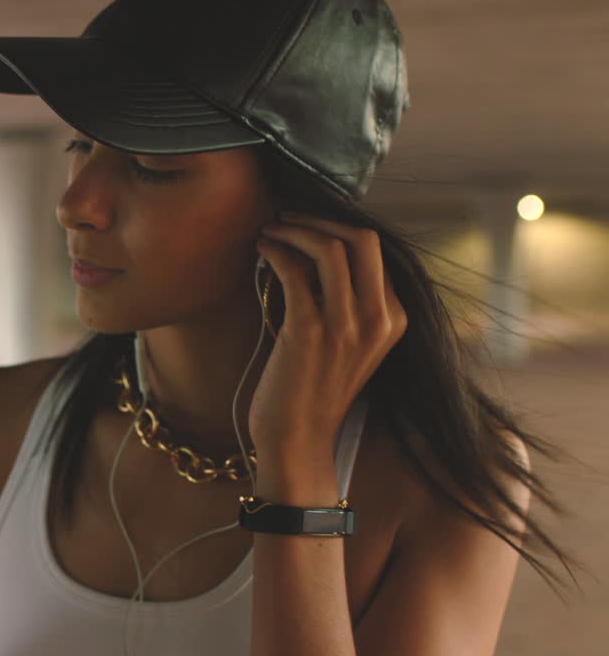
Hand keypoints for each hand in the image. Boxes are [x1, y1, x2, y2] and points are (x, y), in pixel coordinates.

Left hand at [248, 213, 406, 493]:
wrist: (296, 439)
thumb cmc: (311, 388)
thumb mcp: (346, 341)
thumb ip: (344, 299)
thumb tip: (317, 248)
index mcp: (395, 318)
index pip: (374, 249)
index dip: (336, 226)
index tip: (305, 221)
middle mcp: (378, 320)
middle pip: (362, 238)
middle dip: (319, 218)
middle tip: (286, 215)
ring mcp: (346, 327)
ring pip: (329, 248)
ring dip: (293, 230)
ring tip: (270, 230)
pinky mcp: (310, 333)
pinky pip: (295, 271)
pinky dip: (276, 251)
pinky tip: (261, 250)